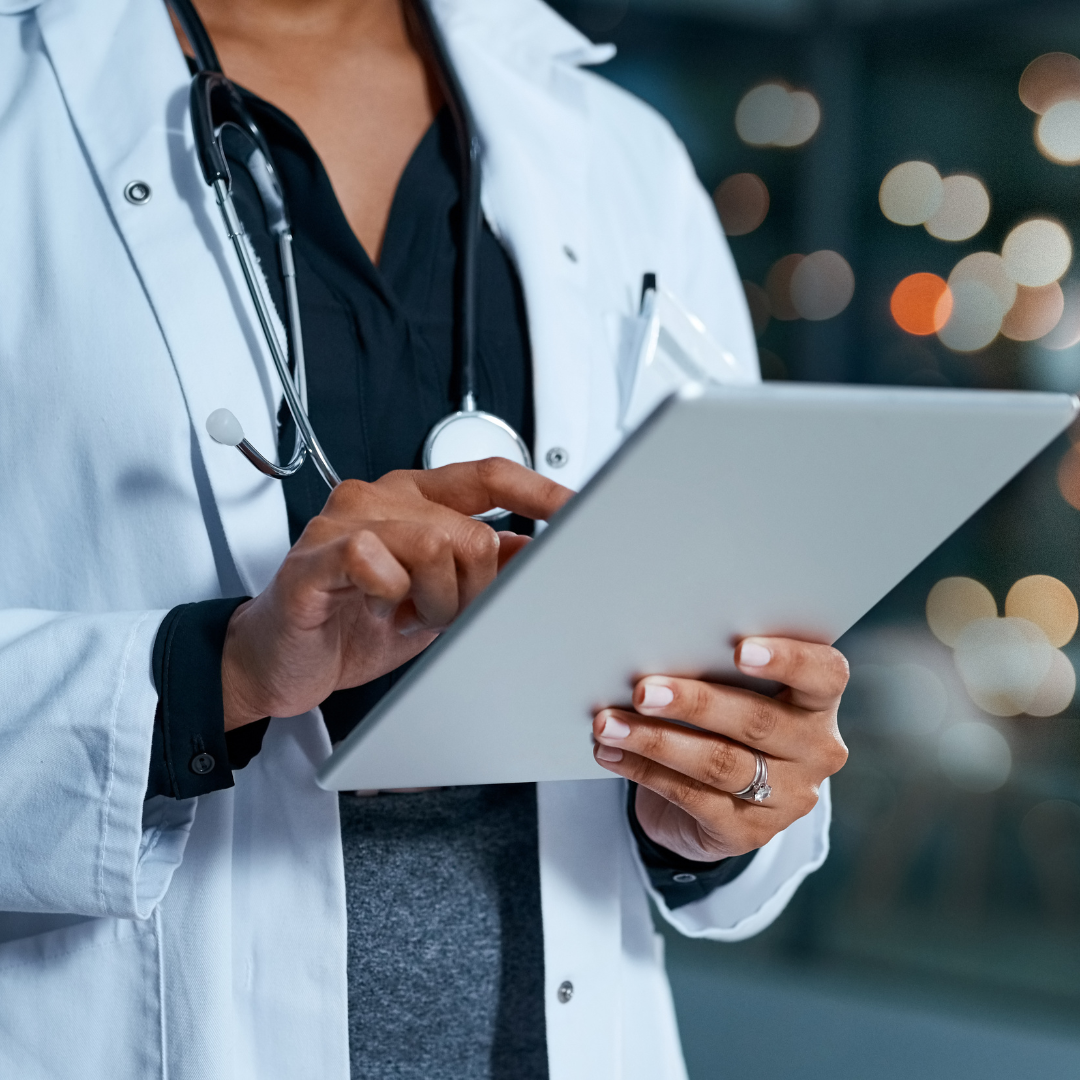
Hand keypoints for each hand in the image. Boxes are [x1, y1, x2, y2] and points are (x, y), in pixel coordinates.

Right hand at [222, 458, 571, 728]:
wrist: (277, 662)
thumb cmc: (353, 624)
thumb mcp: (437, 599)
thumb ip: (482, 569)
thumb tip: (540, 553)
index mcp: (414, 499)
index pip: (489, 475)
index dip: (539, 492)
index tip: (578, 510)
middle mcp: (381, 498)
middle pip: (470, 528)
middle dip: (475, 588)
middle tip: (448, 615)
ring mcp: (345, 522)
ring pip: (434, 542)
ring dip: (436, 599)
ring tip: (410, 616)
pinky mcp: (314, 557)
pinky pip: (374, 559)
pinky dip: (390, 594)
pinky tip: (378, 608)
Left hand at [591, 637, 848, 861]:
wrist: (716, 799)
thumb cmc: (724, 720)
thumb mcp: (735, 691)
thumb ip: (718, 669)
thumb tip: (657, 647)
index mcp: (819, 702)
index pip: (824, 675)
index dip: (788, 660)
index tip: (740, 649)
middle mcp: (815, 750)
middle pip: (758, 721)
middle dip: (694, 703)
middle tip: (643, 690)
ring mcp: (787, 797)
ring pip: (719, 763)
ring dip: (655, 741)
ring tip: (609, 724)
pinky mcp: (749, 832)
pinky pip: (691, 798)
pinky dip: (644, 771)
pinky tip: (612, 754)